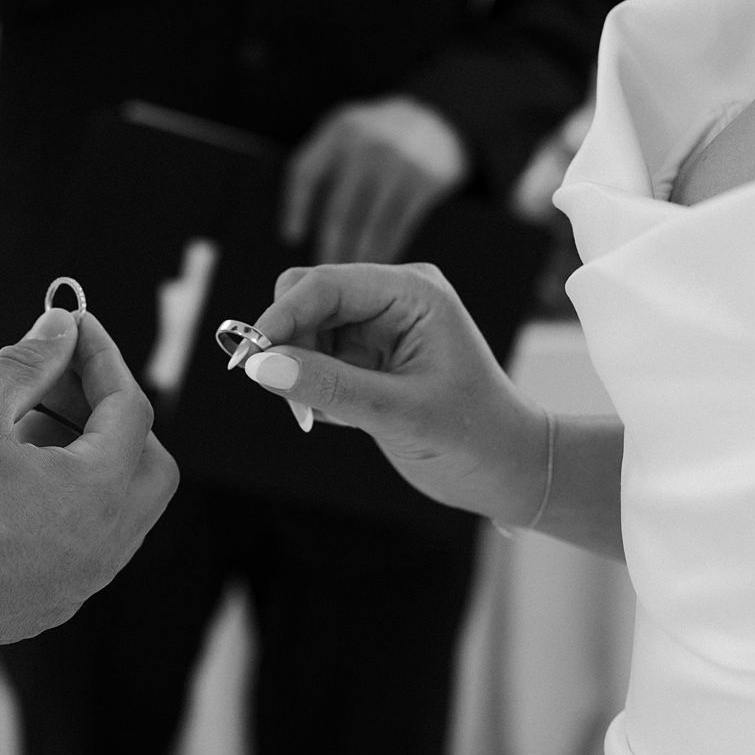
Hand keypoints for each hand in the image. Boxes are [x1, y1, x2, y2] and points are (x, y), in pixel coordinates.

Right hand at [0, 308, 178, 663]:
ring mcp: (73, 588)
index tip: (75, 326)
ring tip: (24, 424)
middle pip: (147, 467)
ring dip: (89, 460)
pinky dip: (68, 504)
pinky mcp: (41, 609)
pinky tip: (11, 479)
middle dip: (114, 414)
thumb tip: (60, 328)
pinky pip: (81, 547)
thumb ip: (29, 363)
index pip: (132, 411)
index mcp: (94, 499)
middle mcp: (99, 552)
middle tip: (60, 379)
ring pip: (117, 512)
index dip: (104, 359)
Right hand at [234, 263, 546, 521]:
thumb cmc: (474, 438)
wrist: (507, 470)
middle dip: (285, 340)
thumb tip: (259, 366)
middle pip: (306, 295)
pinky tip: (334, 414)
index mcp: (413, 292)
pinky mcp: (367, 353)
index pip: (324, 285)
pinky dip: (307, 384)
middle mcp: (393, 297)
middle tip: (284, 393)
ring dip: (295, 368)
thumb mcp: (399, 414)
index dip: (280, 317)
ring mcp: (379, 324)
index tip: (246, 360)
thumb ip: (328, 386)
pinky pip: (312, 355)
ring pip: (303, 327)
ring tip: (320, 414)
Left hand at [281, 98, 468, 264]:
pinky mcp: (425, 182)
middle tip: (325, 269)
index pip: (305, 173)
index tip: (292, 238)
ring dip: (358, 256)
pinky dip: (387, 249)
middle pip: (338, 209)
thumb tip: (294, 225)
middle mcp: (367, 146)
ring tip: (351, 278)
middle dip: (330, 245)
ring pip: (369, 225)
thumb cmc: (378, 136)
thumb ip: (323, 161)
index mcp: (340, 131)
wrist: (438, 119)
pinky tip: (380, 264)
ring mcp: (398, 164)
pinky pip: (398, 226)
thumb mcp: (348, 131)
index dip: (295, 208)